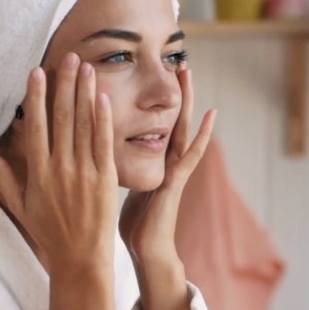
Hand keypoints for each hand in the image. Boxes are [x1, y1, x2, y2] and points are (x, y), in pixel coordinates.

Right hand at [0, 52, 117, 275]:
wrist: (80, 260)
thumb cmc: (50, 234)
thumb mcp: (20, 206)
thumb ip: (2, 177)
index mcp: (38, 173)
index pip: (35, 126)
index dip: (36, 97)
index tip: (37, 72)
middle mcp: (59, 169)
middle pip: (61, 118)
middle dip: (64, 84)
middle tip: (69, 56)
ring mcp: (83, 173)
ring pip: (83, 125)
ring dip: (84, 93)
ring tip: (87, 67)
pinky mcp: (105, 179)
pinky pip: (103, 142)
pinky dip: (102, 118)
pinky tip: (102, 97)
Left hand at [119, 67, 215, 266]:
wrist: (145, 250)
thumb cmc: (131, 223)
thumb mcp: (120, 186)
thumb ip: (116, 168)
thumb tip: (97, 153)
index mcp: (151, 160)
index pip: (152, 122)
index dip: (151, 99)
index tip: (150, 73)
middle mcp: (164, 160)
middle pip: (168, 118)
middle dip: (171, 91)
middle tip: (174, 59)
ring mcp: (173, 169)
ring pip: (181, 127)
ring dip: (187, 100)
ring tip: (189, 72)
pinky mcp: (176, 181)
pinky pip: (191, 153)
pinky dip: (202, 134)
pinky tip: (211, 115)